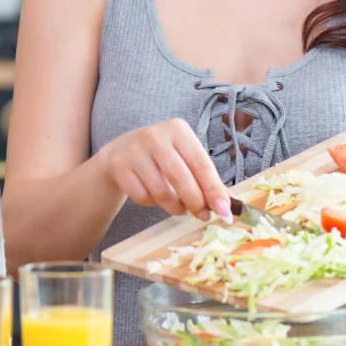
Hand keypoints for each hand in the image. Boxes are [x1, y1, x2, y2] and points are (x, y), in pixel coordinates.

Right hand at [99, 118, 231, 220]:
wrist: (120, 152)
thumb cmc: (162, 156)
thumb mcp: (184, 157)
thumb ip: (204, 178)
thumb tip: (227, 206)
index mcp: (177, 129)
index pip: (201, 163)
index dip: (213, 189)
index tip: (224, 210)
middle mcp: (155, 135)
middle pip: (180, 177)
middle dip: (195, 202)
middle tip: (202, 216)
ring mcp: (133, 150)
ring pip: (160, 191)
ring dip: (175, 207)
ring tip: (179, 207)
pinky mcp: (118, 166)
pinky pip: (142, 196)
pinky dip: (152, 203)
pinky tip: (154, 196)